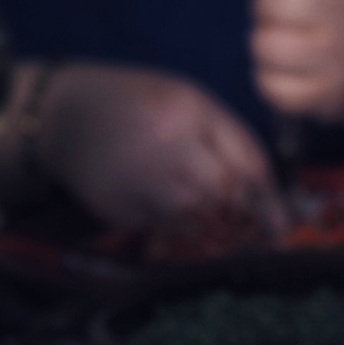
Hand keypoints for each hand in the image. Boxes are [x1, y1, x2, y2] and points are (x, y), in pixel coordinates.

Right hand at [34, 62, 283, 227]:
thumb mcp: (185, 103)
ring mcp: (144, 178)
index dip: (269, 199)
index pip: (248, 163)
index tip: (283, 225)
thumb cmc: (136, 108)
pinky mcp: (123, 207)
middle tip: (259, 241)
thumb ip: (227, 142)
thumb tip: (270, 196)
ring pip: (201, 218)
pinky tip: (175, 225)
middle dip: (247, 220)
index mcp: (191, 109)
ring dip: (216, 231)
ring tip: (221, 236)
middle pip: (228, 195)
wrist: (61, 114)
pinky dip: (178, 233)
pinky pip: (166, 230)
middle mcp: (169, 143)